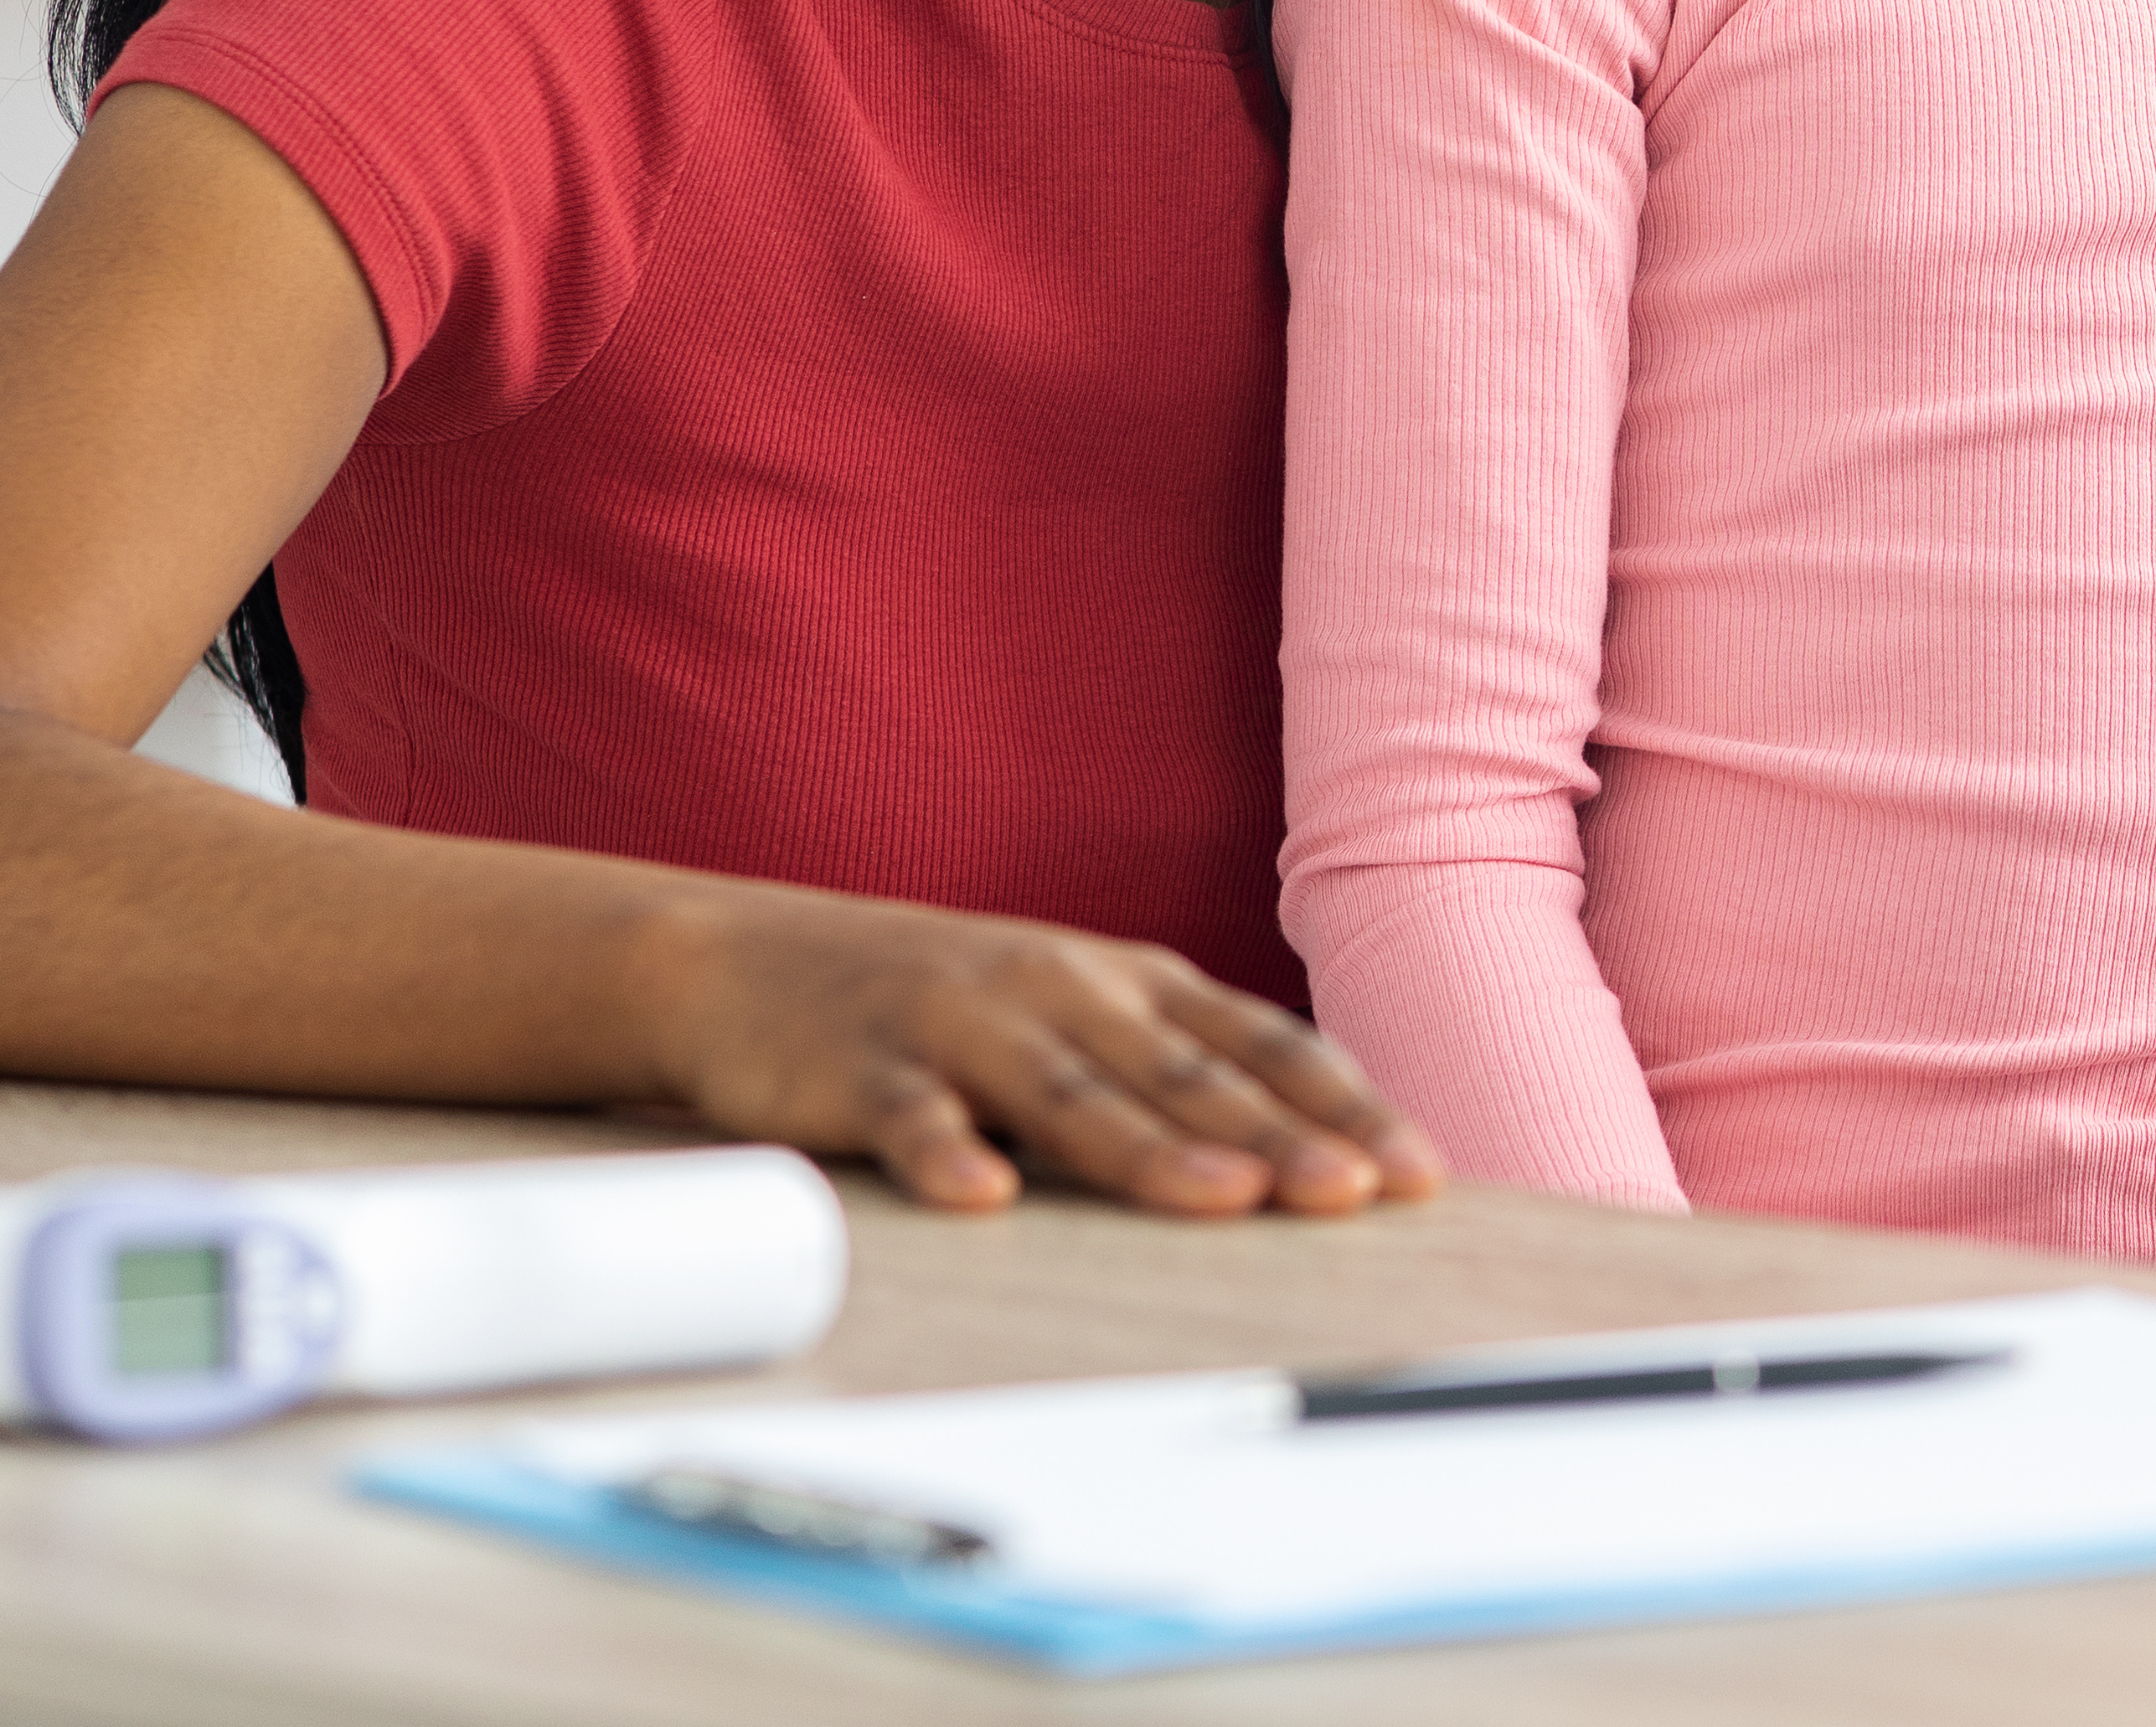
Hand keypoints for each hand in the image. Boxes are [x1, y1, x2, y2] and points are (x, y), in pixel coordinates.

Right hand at [643, 884, 1448, 1218]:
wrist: (740, 956)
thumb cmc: (938, 1003)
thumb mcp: (1071, 1013)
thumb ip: (1170, 1069)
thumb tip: (1307, 1150)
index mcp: (1125, 984)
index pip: (1258, 1045)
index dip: (1339, 1105)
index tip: (1415, 1172)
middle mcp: (1059, 990)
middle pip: (1185, 1076)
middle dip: (1277, 1139)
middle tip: (1354, 1195)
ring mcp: (959, 1021)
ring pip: (1069, 1093)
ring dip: (1147, 1149)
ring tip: (1220, 1199)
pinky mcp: (859, 1063)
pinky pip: (909, 1112)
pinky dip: (946, 1153)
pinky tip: (981, 1194)